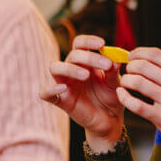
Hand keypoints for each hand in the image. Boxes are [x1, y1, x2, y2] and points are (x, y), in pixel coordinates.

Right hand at [41, 35, 123, 149]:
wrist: (110, 119)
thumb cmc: (112, 96)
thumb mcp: (115, 83)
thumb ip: (113, 71)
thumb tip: (114, 59)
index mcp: (86, 62)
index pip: (80, 44)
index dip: (88, 41)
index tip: (102, 44)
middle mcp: (72, 69)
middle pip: (72, 55)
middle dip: (89, 57)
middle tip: (106, 64)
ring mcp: (64, 83)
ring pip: (55, 67)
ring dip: (70, 68)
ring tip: (86, 75)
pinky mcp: (60, 100)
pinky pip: (45, 93)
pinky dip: (50, 89)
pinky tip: (63, 88)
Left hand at [115, 47, 160, 160]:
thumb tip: (148, 60)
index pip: (156, 54)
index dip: (139, 53)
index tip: (131, 57)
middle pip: (144, 66)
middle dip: (130, 67)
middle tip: (128, 72)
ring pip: (137, 82)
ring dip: (126, 81)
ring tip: (125, 84)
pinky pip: (136, 104)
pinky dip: (124, 97)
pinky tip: (122, 95)